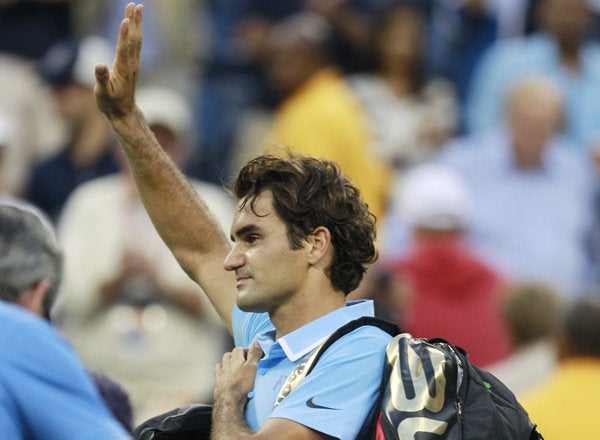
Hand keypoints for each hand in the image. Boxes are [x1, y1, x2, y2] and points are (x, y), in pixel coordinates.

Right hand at [94, 2, 142, 119]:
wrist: (123, 113)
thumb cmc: (110, 104)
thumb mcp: (102, 93)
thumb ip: (101, 79)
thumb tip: (99, 65)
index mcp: (123, 69)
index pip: (124, 47)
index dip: (124, 33)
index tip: (126, 19)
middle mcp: (131, 64)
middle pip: (133, 39)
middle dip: (134, 22)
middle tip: (136, 5)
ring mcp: (133, 64)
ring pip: (136, 40)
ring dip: (137, 24)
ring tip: (137, 8)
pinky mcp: (132, 65)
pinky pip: (135, 45)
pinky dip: (135, 32)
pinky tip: (134, 26)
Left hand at [214, 342, 262, 410]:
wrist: (228, 400)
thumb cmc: (241, 384)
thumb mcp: (252, 367)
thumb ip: (254, 354)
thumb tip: (256, 341)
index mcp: (234, 359)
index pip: (239, 349)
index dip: (246, 350)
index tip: (252, 355)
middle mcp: (225, 364)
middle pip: (229, 355)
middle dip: (236, 356)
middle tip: (244, 361)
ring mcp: (220, 374)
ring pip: (222, 364)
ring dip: (227, 364)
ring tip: (234, 368)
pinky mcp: (217, 383)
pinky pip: (218, 375)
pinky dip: (222, 374)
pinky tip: (226, 378)